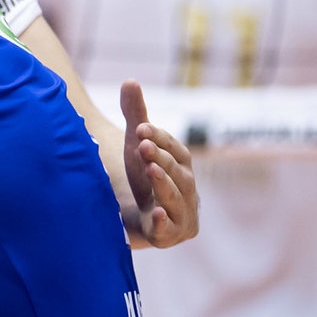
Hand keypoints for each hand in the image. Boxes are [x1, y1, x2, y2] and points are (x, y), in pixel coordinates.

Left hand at [121, 80, 196, 247]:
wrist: (130, 218)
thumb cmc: (140, 178)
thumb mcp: (135, 145)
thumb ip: (135, 114)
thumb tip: (130, 80)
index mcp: (182, 166)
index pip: (176, 149)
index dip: (160, 139)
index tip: (140, 127)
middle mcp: (187, 190)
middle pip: (178, 173)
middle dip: (161, 158)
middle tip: (141, 144)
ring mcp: (181, 215)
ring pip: (177, 199)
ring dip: (164, 184)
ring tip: (150, 169)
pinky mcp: (168, 237)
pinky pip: (169, 232)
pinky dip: (165, 223)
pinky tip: (158, 215)